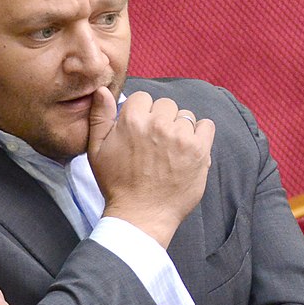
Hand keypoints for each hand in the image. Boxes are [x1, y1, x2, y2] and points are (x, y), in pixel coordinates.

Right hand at [87, 87, 214, 247]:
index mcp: (132, 121)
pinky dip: (200, 135)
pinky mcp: (199, 151)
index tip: (140, 131)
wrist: (141, 215)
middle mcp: (158, 125)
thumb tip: (102, 90)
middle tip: (155, 143)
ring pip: (185, 116)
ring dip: (179, 129)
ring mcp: (181, 137)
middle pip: (165, 105)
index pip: (143, 98)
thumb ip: (100, 116)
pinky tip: (188, 149)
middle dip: (161, 119)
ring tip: (170, 151)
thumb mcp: (97, 150)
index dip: (141, 113)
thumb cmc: (116, 184)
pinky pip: (206, 126)